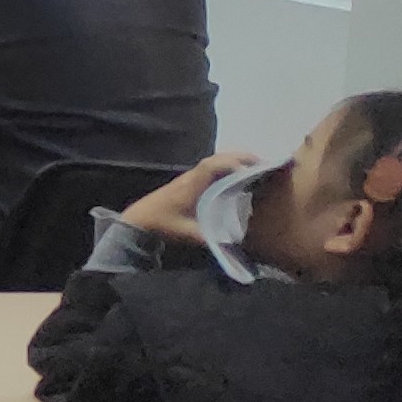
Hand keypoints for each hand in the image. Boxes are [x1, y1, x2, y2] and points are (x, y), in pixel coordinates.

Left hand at [119, 153, 252, 241]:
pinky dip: (226, 166)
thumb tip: (236, 245)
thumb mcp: (188, 234)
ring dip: (234, 159)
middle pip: (217, 158)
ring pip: (214, 160)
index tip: (251, 169)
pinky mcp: (188, 181)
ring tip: (256, 166)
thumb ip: (211, 239)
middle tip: (263, 163)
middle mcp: (191, 177)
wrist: (138, 220)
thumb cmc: (162, 225)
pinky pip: (210, 167)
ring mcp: (189, 177)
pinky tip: (238, 174)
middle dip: (241, 157)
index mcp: (192, 186)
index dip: (232, 163)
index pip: (212, 165)